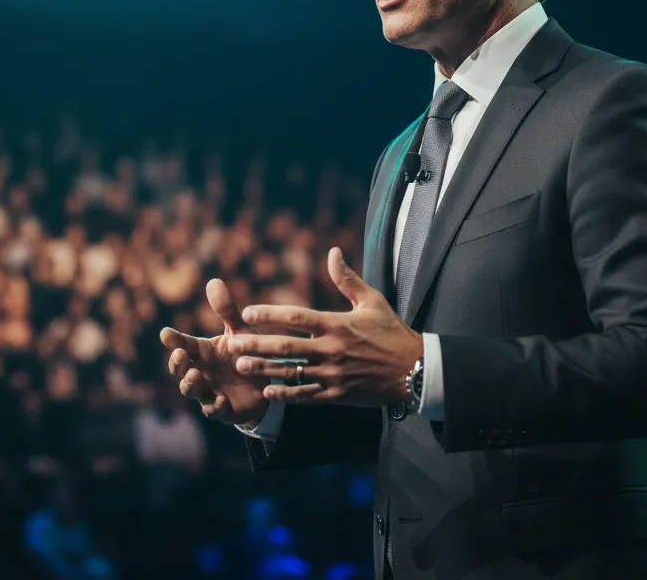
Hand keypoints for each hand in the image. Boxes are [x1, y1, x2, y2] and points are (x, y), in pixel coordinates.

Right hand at [159, 280, 269, 426]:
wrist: (266, 385)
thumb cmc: (247, 354)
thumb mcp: (240, 331)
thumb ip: (227, 311)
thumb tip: (213, 280)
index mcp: (202, 351)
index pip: (183, 344)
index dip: (174, 340)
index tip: (165, 333)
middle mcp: (201, 371)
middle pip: (180, 368)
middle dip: (176, 363)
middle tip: (180, 354)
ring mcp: (209, 391)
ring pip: (191, 390)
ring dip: (190, 383)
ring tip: (194, 374)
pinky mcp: (223, 409)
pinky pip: (214, 409)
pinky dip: (215, 406)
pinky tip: (221, 400)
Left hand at [228, 247, 423, 405]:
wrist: (414, 370)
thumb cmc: (392, 332)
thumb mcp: (372, 301)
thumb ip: (347, 279)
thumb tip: (333, 252)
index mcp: (337, 324)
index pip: (296, 317)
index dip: (269, 314)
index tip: (247, 313)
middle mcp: (332, 349)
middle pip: (286, 347)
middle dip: (256, 345)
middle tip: (232, 342)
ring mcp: (334, 373)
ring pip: (292, 373)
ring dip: (264, 370)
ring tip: (240, 366)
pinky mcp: (338, 393)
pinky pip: (307, 395)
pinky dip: (286, 394)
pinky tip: (268, 392)